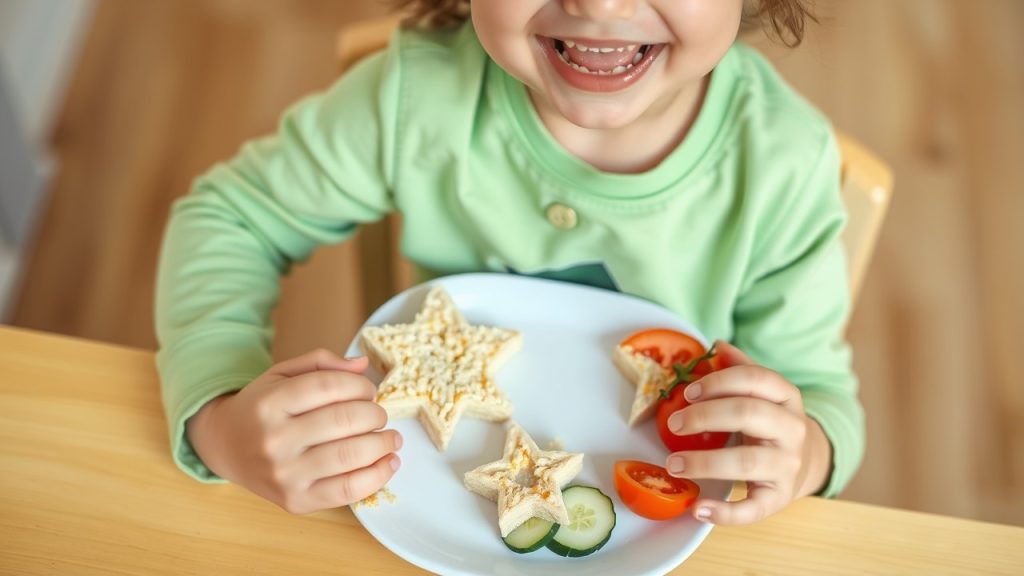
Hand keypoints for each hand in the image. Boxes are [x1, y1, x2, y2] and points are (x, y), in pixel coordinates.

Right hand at [186, 349, 400, 513]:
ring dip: (383, 443)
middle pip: (345, 420)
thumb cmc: (262, 407)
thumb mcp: (282, 374)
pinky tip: (389, 462)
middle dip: (375, 415)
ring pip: (351, 455)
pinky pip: (348, 490)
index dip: (360, 386)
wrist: (225, 448)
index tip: (369, 391)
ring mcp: (285, 474)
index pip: (330, 386)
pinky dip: (378, 476)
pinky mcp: (296, 501)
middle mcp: (274, 439)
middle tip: (379, 415)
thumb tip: (363, 365)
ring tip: (391, 438)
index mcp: (270, 402)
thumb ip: (321, 363)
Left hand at [663, 341, 831, 524]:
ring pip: (745, 462)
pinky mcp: (778, 498)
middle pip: (747, 414)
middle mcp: (792, 430)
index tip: (686, 392)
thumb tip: (718, 345)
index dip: (718, 382)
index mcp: (786, 397)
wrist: (805, 462)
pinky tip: (698, 508)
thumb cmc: (770, 422)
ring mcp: (787, 466)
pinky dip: (724, 513)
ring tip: (673, 464)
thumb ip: (741, 369)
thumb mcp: (763, 393)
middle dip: (704, 417)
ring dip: (704, 463)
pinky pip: (752, 509)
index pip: (755, 379)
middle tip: (673, 424)